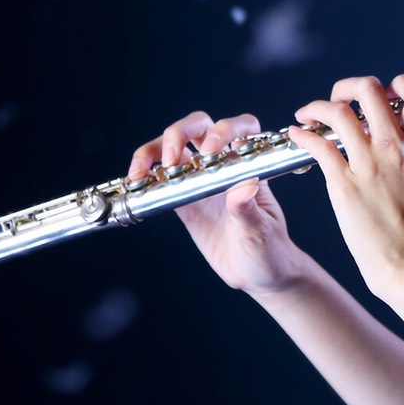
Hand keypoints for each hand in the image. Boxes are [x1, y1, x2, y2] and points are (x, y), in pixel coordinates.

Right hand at [127, 111, 306, 294]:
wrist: (257, 275)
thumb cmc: (268, 250)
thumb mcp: (261, 232)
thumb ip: (249, 210)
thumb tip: (245, 186)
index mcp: (250, 166)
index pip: (242, 129)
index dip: (224, 129)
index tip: (210, 150)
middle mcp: (224, 167)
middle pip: (199, 128)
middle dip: (179, 132)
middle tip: (170, 159)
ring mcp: (200, 181)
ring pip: (173, 149)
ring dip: (153, 151)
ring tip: (141, 171)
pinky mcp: (183, 200)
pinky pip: (160, 180)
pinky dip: (145, 176)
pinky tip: (135, 183)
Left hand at [288, 74, 403, 301]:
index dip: (399, 85)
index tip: (385, 94)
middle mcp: (395, 149)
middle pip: (370, 90)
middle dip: (349, 87)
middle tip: (339, 99)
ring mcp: (368, 165)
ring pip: (338, 112)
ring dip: (318, 106)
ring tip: (308, 114)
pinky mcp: (344, 185)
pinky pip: (318, 145)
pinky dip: (303, 135)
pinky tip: (297, 136)